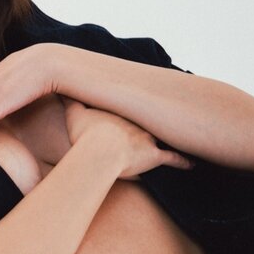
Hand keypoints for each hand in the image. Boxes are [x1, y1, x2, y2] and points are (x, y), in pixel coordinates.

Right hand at [60, 96, 194, 179]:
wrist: (99, 151)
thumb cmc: (84, 135)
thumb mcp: (74, 114)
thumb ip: (70, 101)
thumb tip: (61, 88)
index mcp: (122, 111)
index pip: (133, 105)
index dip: (138, 104)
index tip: (144, 100)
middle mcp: (140, 121)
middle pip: (152, 117)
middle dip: (159, 116)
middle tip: (166, 113)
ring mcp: (150, 138)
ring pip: (165, 134)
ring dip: (172, 136)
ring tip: (180, 135)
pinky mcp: (155, 157)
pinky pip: (174, 159)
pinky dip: (184, 162)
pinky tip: (192, 164)